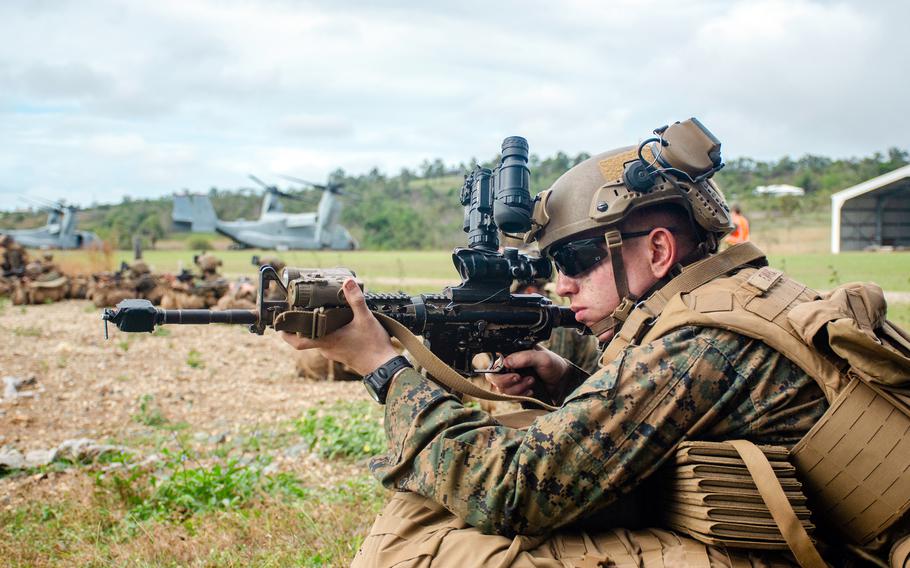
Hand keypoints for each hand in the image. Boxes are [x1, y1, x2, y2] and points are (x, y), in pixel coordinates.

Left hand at [279, 278, 399, 375]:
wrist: (385, 367)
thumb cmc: (373, 346)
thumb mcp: (365, 319)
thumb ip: (355, 300)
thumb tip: (347, 283)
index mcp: (327, 340)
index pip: (298, 341)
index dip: (286, 334)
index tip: (279, 325)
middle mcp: (327, 348)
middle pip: (308, 336)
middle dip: (304, 323)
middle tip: (301, 308)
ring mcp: (334, 352)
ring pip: (320, 338)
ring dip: (319, 327)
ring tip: (322, 310)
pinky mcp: (342, 354)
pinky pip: (330, 341)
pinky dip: (330, 332)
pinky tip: (339, 322)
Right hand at [485, 347, 568, 398]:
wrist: (563, 382)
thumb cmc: (553, 365)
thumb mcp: (542, 357)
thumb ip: (524, 357)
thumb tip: (506, 362)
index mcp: (513, 356)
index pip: (495, 364)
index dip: (499, 371)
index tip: (514, 374)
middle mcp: (509, 369)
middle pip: (494, 379)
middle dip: (507, 381)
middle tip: (519, 378)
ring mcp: (512, 381)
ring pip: (502, 390)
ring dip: (517, 388)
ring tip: (531, 381)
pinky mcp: (516, 392)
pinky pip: (510, 398)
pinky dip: (521, 395)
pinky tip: (531, 391)